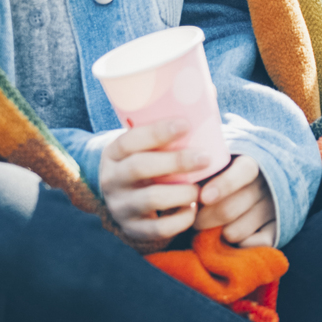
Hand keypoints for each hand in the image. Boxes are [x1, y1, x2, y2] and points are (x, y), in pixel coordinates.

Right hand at [99, 120, 213, 248]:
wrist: (123, 201)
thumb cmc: (145, 163)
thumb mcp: (146, 146)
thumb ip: (171, 124)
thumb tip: (209, 91)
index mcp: (113, 153)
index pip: (130, 139)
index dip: (157, 131)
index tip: (185, 124)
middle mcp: (112, 179)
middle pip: (140, 168)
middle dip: (175, 161)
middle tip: (205, 158)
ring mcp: (121, 206)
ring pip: (150, 199)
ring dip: (181, 192)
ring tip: (200, 187)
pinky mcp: (133, 229)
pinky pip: (158, 229)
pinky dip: (180, 219)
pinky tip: (192, 208)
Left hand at [195, 155, 276, 246]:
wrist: (261, 181)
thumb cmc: (226, 172)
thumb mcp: (216, 163)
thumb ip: (202, 169)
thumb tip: (182, 184)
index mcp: (251, 163)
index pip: (245, 171)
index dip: (224, 185)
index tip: (204, 197)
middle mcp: (266, 186)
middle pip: (228, 210)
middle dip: (202, 219)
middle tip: (193, 219)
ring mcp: (272, 209)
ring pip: (234, 232)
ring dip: (217, 234)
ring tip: (212, 227)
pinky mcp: (276, 231)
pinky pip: (251, 246)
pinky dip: (237, 246)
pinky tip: (231, 236)